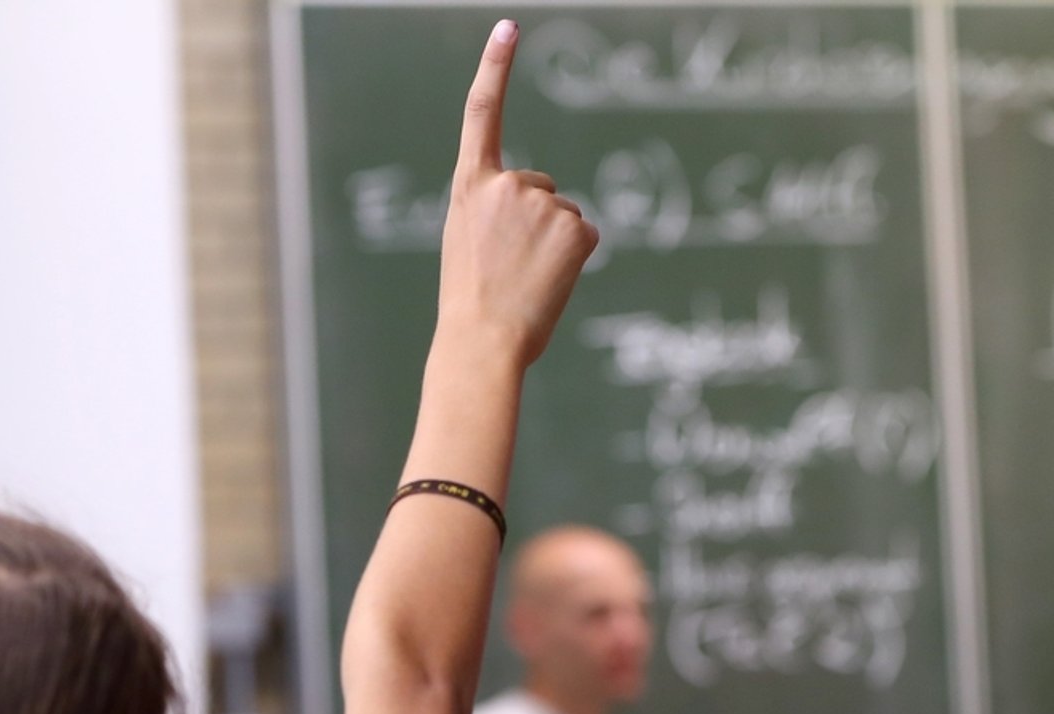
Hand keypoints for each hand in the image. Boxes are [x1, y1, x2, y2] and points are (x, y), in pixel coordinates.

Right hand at [436, 20, 598, 367]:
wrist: (482, 341)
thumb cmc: (471, 304)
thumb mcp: (468, 243)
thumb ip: (495, 211)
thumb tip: (545, 212)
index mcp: (470, 186)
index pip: (483, 114)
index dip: (496, 68)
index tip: (509, 28)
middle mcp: (506, 183)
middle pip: (539, 187)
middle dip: (534, 222)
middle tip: (511, 266)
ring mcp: (542, 201)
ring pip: (562, 215)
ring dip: (553, 245)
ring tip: (526, 277)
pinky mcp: (574, 225)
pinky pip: (584, 234)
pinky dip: (574, 258)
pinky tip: (550, 279)